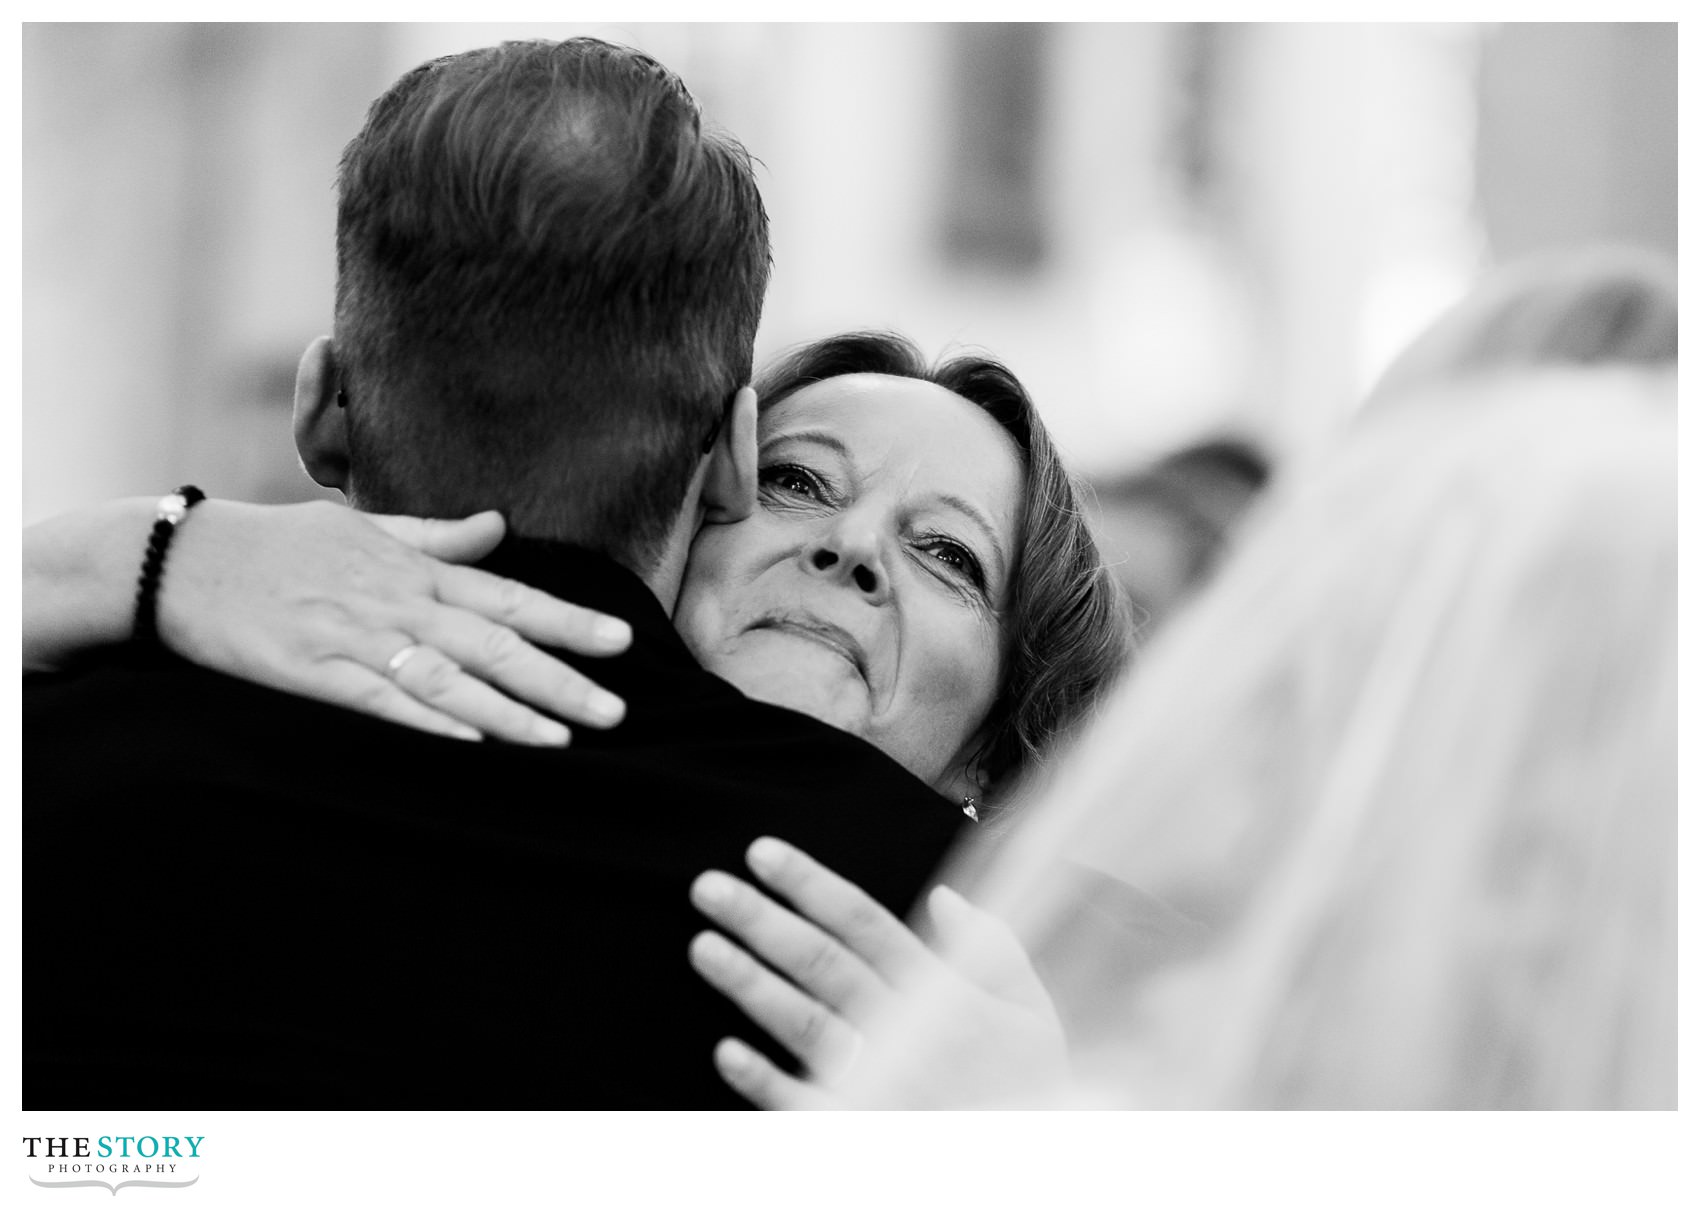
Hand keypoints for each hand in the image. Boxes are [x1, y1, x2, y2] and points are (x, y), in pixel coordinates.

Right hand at [156, 499, 632, 743]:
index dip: (568, 621)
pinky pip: (379, 702)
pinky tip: (471, 744)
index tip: (622, 642)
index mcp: (413, 569)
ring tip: (561, 740)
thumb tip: (498, 527)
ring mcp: (353, 638)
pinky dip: (427, 723)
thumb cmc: (278, 544)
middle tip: (615, 711)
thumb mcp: (361, 527)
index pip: (509, 597)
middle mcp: (394, 602)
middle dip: (559, 679)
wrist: (181, 560)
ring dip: (508, 712)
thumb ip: (436, 537)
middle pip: (492, 645)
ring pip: (447, 680)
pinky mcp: (311, 673)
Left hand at [688, 837, 1068, 1108]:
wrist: (1027, 1165)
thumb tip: (945, 898)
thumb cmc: (1029, 1088)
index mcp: (945, 993)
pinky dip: (765, 1080)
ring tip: (702, 947)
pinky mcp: (858, 1128)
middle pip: (823, 965)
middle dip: (762, 921)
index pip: (866, 924)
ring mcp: (880, 1082)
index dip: (811, 885)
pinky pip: (804, 1105)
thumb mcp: (1035, 1015)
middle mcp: (906, 1031)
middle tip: (706, 888)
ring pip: (806, 1024)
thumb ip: (995, 951)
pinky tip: (725, 1052)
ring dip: (750, 985)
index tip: (761, 853)